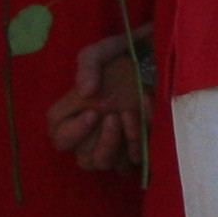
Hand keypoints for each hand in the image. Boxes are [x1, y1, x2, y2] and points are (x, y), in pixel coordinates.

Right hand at [46, 34, 146, 174]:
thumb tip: (85, 92)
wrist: (157, 63)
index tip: (92, 113)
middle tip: (114, 117)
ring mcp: (115, 145)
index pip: (59, 137)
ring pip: (107, 165)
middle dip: (101, 142)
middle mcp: (92, 135)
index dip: (72, 132)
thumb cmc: (124, 58)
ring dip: (119, 144)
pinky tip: (148, 112)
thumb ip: (88, 65)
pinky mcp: (136, 148)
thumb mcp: (103, 51)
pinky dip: (141, 140)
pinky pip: (133, 160)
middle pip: (85, 160)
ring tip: (131, 114)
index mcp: (75, 115)